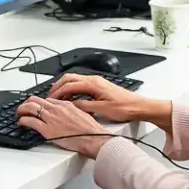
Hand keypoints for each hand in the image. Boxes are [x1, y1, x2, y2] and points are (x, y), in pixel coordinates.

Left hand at [16, 96, 108, 157]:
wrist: (93, 138)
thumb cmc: (90, 131)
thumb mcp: (81, 114)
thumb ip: (71, 111)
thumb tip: (66, 114)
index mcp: (65, 104)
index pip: (47, 99)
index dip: (39, 102)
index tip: (36, 106)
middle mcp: (56, 109)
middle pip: (35, 99)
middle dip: (26, 103)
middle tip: (23, 108)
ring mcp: (51, 118)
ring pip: (30, 107)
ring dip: (21, 110)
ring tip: (19, 114)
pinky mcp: (47, 129)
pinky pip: (30, 121)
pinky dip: (22, 120)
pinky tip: (21, 123)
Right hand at [47, 74, 165, 126]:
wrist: (139, 106)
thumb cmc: (124, 108)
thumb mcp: (101, 110)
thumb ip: (84, 106)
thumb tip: (71, 106)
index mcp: (93, 84)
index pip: (69, 85)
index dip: (57, 93)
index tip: (50, 101)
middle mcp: (94, 80)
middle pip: (69, 78)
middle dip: (57, 87)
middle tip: (50, 97)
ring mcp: (97, 82)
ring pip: (75, 80)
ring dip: (64, 88)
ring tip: (58, 99)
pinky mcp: (100, 86)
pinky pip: (81, 84)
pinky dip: (72, 90)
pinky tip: (71, 99)